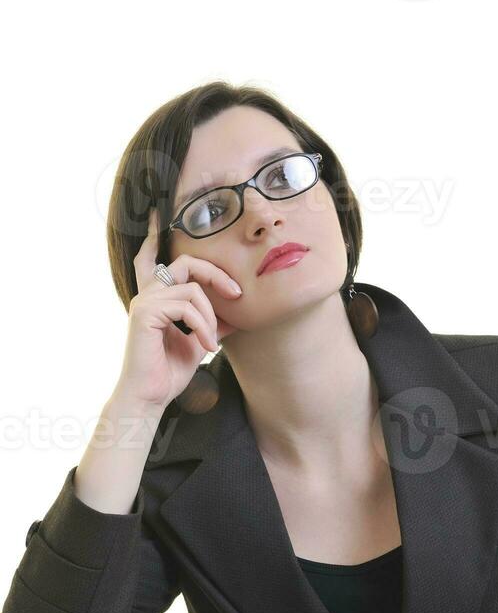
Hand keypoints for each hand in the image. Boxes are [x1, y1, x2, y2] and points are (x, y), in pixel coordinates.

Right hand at [115, 208, 241, 409]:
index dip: (152, 235)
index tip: (157, 214)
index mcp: (155, 298)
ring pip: (193, 290)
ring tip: (212, 343)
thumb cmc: (169, 373)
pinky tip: (206, 346)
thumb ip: (210, 323)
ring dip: (211, 317)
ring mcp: (144, 301)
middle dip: (217, 275)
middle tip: (237, 295)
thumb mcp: (198, 343)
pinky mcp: (145, 313)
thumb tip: (233, 315)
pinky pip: (187, 306)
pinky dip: (203, 326)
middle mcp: (147, 295)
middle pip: (186, 263)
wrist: (149, 398)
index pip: (150, 259)